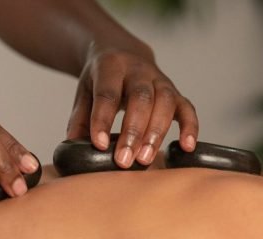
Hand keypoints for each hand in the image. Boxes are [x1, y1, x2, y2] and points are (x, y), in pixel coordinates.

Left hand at [67, 41, 197, 167]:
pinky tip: (186, 147)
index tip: (99, 145)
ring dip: (156, 133)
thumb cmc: (101, 81)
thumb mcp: (84, 92)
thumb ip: (80, 119)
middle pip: (140, 98)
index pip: (107, 93)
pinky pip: (187, 108)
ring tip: (145, 160)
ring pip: (165, 102)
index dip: (103, 120)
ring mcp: (160, 79)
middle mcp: (139, 70)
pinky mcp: (175, 92)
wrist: (122, 53)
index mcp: (111, 66)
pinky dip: (190, 127)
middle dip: (132, 132)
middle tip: (123, 161)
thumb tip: (73, 149)